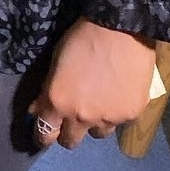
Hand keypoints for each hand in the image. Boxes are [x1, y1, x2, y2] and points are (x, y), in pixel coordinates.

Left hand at [28, 19, 155, 149]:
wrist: (121, 28)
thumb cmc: (82, 38)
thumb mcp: (55, 63)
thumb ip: (46, 91)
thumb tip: (37, 110)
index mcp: (58, 103)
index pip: (45, 134)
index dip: (44, 135)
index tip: (47, 131)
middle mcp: (81, 117)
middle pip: (71, 142)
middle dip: (69, 133)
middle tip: (74, 118)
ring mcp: (108, 118)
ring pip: (98, 133)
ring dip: (96, 123)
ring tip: (101, 103)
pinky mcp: (131, 113)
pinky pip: (121, 120)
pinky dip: (118, 111)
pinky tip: (120, 93)